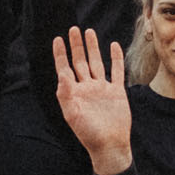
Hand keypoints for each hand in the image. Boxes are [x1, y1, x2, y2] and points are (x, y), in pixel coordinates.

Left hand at [50, 25, 133, 167]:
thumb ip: (66, 94)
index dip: (61, 54)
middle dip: (76, 46)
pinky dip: (115, 58)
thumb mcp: (73, 115)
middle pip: (80, 62)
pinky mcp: (116, 91)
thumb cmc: (89, 134)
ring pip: (96, 63)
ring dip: (92, 48)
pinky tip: (112, 46)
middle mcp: (87, 88)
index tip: (58, 39)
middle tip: (73, 29)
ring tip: (89, 31)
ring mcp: (102, 88)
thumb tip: (61, 75)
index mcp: (74, 93)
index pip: (65, 69)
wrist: (110, 145)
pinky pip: (116, 71)